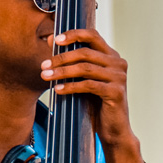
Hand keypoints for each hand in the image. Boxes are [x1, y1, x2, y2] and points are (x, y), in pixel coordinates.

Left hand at [43, 28, 133, 148]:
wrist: (114, 128)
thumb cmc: (97, 102)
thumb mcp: (85, 78)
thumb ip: (73, 60)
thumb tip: (51, 39)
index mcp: (112, 56)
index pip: (93, 36)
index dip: (74, 34)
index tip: (55, 40)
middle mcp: (118, 63)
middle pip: (86, 52)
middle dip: (62, 58)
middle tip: (44, 65)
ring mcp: (119, 77)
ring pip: (85, 68)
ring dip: (62, 72)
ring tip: (46, 76)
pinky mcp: (116, 92)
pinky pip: (88, 85)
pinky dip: (70, 86)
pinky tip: (57, 90)